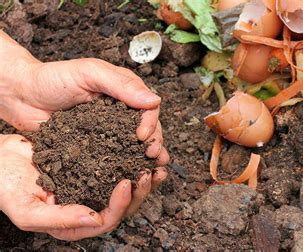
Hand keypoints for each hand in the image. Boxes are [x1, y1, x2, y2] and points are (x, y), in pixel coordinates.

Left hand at [0, 30, 168, 164]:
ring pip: (134, 145)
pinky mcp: (95, 147)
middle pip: (148, 129)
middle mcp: (120, 112)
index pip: (149, 109)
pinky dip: (124, 167)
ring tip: (152, 170)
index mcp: (124, 92)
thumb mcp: (89, 73)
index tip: (143, 137)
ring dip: (145, 158)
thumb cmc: (52, 78)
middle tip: (152, 156)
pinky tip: (131, 176)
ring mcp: (109, 131)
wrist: (21, 96)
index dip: (151, 124)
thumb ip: (121, 85)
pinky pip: (113, 157)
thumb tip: (155, 100)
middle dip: (154, 143)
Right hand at [0, 134, 166, 240]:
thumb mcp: (27, 209)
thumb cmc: (6, 186)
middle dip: (140, 191)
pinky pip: (117, 166)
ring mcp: (91, 187)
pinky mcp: (93, 167)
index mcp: (73, 223)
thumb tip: (95, 220)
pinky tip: (141, 150)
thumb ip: (59, 219)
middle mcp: (86, 207)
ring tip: (155, 163)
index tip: (126, 183)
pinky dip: (131, 159)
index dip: (120, 205)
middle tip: (149, 172)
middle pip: (122, 207)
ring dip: (143, 178)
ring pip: (125, 188)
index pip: (106, 221)